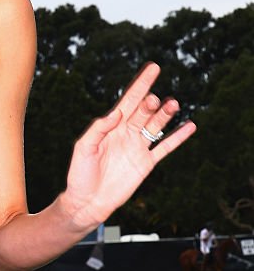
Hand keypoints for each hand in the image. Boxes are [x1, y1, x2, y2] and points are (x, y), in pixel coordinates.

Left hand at [60, 61, 196, 230]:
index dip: (141, 85)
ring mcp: (138, 148)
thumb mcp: (84, 148)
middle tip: (154, 101)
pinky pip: (165, 148)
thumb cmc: (80, 174)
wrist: (87, 202)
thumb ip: (99, 129)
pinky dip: (178, 138)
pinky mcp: (146, 163)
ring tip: (173, 104)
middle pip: (144, 112)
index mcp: (111, 127)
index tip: (153, 68)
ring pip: (156, 126)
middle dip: (150, 104)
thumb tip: (117, 113)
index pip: (129, 101)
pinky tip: (190, 126)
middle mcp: (127, 134)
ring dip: (166, 115)